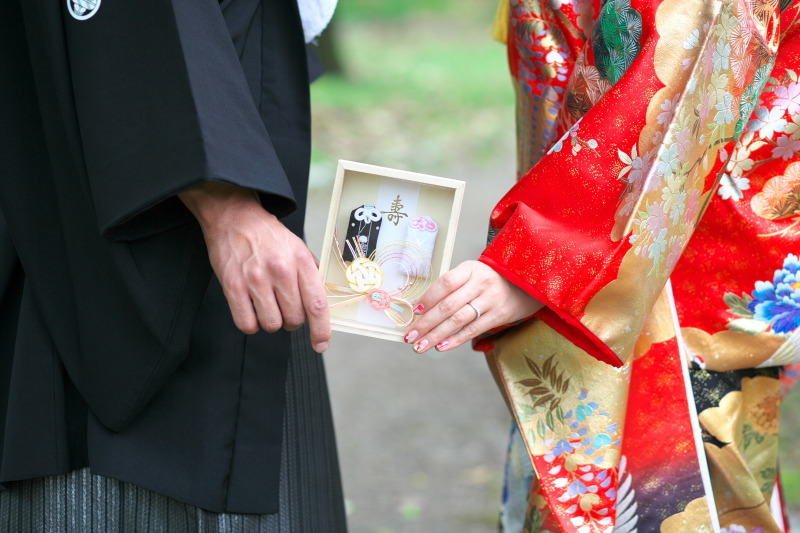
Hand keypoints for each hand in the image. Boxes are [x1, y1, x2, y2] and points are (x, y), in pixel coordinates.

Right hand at [179, 182, 330, 351]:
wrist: (234, 217)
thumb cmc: (268, 235)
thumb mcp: (298, 247)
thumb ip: (311, 275)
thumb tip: (323, 304)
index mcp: (300, 261)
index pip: (316, 304)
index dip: (321, 330)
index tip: (321, 344)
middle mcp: (280, 271)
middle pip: (294, 318)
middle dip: (293, 319)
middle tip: (285, 305)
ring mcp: (255, 279)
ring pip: (272, 324)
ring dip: (272, 321)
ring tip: (268, 305)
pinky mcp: (232, 286)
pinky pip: (247, 324)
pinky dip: (252, 324)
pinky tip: (252, 310)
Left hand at [405, 260, 542, 352]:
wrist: (525, 283)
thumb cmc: (488, 278)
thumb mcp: (471, 272)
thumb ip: (451, 285)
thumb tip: (421, 308)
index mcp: (470, 269)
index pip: (446, 283)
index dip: (428, 298)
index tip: (414, 312)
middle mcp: (481, 284)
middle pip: (449, 306)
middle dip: (426, 323)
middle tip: (409, 336)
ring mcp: (490, 301)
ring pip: (458, 321)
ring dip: (436, 335)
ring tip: (420, 346)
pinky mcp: (498, 316)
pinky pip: (472, 330)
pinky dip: (455, 340)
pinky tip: (440, 347)